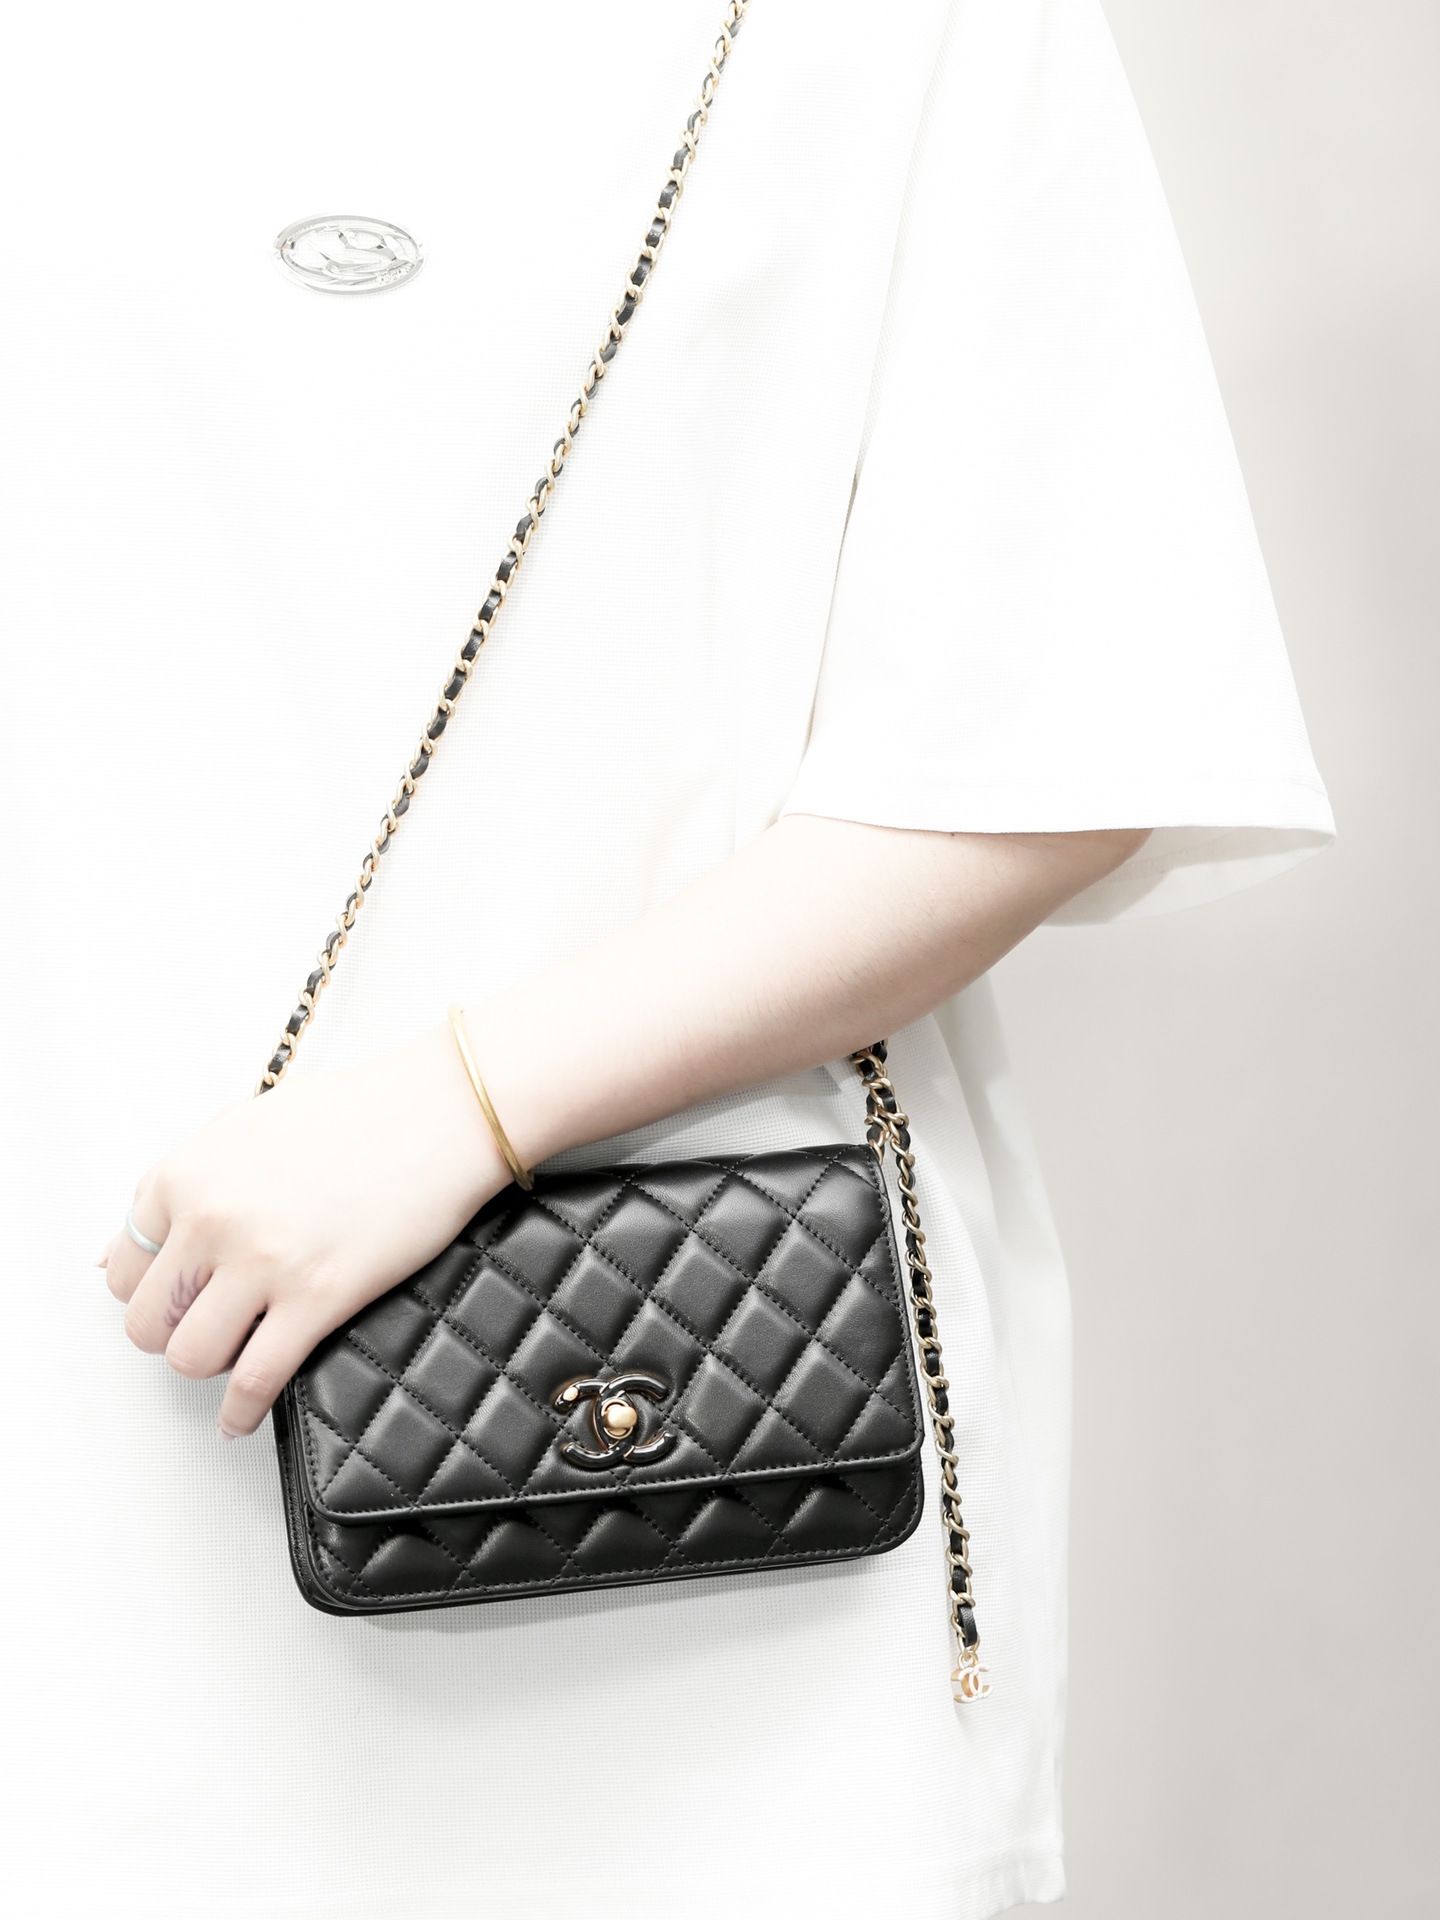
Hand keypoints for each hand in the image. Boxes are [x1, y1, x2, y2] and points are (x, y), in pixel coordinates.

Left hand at [101, 1024, 507, 1437]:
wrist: (441, 1112)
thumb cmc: (357, 1112)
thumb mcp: (246, 1129)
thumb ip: (186, 1186)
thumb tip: (114, 1254)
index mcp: (187, 1172)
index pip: (124, 1263)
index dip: (151, 1288)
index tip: (177, 1296)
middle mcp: (211, 1217)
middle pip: (147, 1320)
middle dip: (174, 1332)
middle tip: (209, 1326)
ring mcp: (262, 1260)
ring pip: (189, 1357)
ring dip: (210, 1366)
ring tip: (236, 1356)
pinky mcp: (316, 1297)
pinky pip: (254, 1380)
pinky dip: (240, 1413)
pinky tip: (241, 1420)